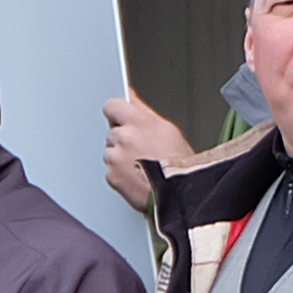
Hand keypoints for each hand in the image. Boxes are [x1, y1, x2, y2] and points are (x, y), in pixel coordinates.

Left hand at [103, 91, 197, 211]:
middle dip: (123, 139)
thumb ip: (143, 111)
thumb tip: (130, 96)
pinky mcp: (111, 177)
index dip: (118, 114)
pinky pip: (111, 171)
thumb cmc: (181, 165)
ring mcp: (115, 158)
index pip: (112, 106)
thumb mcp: (168, 129)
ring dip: (121, 157)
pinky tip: (138, 177)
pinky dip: (121, 174)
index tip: (123, 119)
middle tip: (142, 150)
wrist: (181, 195)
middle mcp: (124, 138)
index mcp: (138, 122)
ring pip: (111, 152)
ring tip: (142, 166)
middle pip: (113, 132)